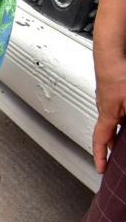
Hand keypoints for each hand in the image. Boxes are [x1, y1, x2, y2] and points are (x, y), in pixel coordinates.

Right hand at [92, 51, 125, 172]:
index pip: (100, 140)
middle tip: (117, 157)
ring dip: (119, 131)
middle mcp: (105, 107)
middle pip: (106, 132)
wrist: (112, 52)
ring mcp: (109, 98)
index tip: (100, 168)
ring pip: (113, 120)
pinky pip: (117, 110)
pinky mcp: (114, 90)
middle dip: (111, 146)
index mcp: (107, 114)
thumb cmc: (118, 73)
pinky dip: (123, 118)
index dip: (99, 156)